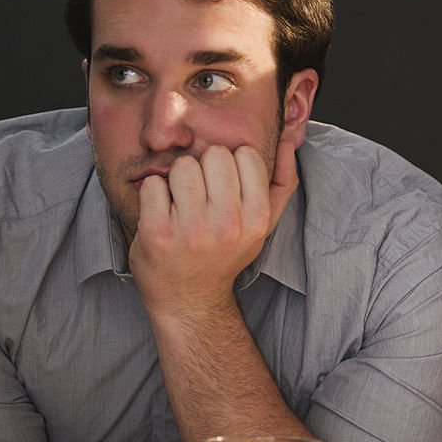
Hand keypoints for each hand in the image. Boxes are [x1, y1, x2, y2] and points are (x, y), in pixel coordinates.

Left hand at [129, 139, 298, 314]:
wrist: (189, 299)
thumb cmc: (225, 253)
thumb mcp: (262, 224)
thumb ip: (282, 183)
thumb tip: (288, 142)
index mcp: (257, 219)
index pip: (246, 154)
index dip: (232, 166)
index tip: (225, 188)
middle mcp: (227, 225)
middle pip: (214, 154)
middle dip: (205, 168)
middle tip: (200, 196)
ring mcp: (192, 231)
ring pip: (182, 166)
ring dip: (177, 180)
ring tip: (181, 205)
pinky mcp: (157, 234)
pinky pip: (153, 184)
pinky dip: (153, 195)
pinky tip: (162, 214)